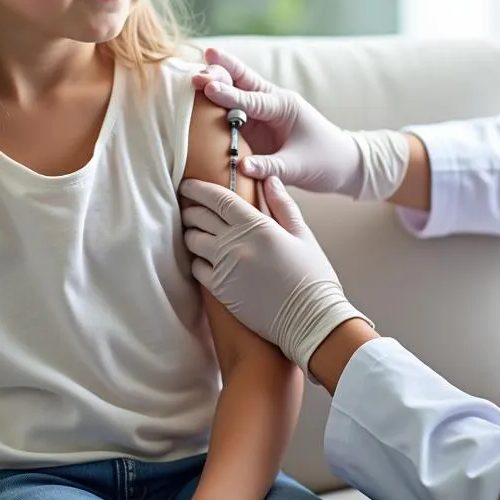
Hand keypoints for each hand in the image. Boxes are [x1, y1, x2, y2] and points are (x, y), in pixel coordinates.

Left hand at [180, 175, 369, 369]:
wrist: (311, 320)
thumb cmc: (312, 276)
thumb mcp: (302, 235)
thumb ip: (282, 205)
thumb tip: (269, 180)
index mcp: (257, 226)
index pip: (218, 198)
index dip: (198, 188)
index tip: (187, 184)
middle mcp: (236, 244)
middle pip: (199, 217)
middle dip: (191, 209)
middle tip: (190, 207)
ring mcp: (225, 267)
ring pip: (192, 241)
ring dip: (191, 233)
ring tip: (196, 232)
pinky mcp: (220, 290)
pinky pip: (196, 268)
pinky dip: (197, 260)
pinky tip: (205, 259)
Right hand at [193, 48, 409, 199]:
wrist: (343, 166)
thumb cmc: (326, 162)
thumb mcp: (300, 167)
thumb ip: (271, 167)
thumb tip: (241, 168)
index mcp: (284, 106)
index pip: (253, 99)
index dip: (230, 95)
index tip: (208, 87)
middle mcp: (271, 104)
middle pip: (242, 81)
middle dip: (221, 73)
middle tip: (198, 70)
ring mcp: (261, 114)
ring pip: (235, 92)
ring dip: (215, 84)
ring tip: (192, 76)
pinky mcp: (255, 127)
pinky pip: (231, 113)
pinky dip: (214, 105)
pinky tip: (195, 101)